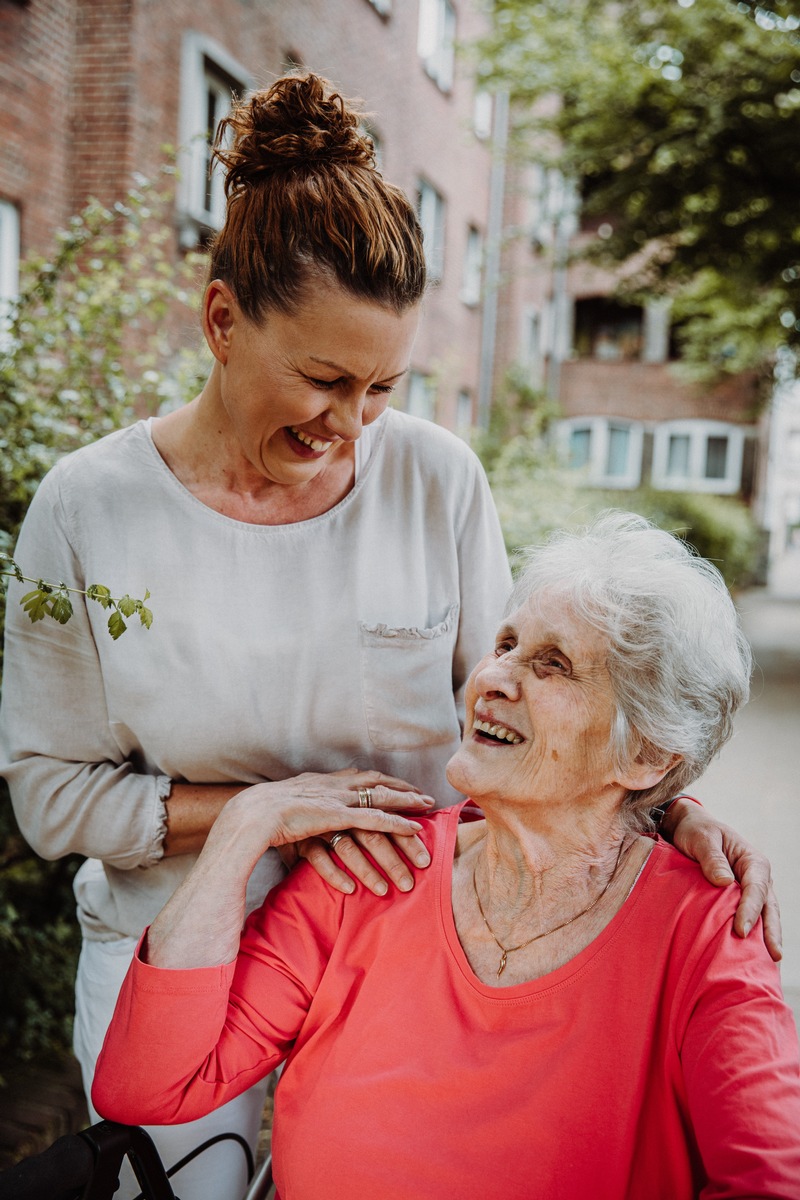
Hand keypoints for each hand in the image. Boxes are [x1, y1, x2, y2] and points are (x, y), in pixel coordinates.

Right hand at [146, 770, 431, 970]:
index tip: (407, 789)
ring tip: (425, 824)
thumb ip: (302, 820)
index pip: (360, 778)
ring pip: (379, 801)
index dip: (385, 783)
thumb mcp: (284, 818)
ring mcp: (331, 799)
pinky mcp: (330, 815)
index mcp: (317, 784)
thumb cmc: (254, 825)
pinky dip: (394, 824)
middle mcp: (328, 786)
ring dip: (405, 811)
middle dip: (404, 793)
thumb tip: (311, 831)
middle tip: (429, 801)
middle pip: (376, 785)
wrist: (240, 820)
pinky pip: (371, 819)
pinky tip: (412, 832)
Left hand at [662, 797, 781, 960]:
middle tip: (772, 956)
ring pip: (763, 917)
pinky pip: (749, 918)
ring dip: (765, 938)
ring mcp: (750, 891)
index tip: (741, 930)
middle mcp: (757, 878)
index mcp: (753, 861)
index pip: (756, 888)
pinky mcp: (739, 900)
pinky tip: (751, 955)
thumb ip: (712, 857)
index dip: (750, 910)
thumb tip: (725, 881)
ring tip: (768, 964)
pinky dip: (752, 936)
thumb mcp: (701, 838)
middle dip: (771, 932)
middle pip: (768, 907)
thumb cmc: (696, 830)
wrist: (689, 827)